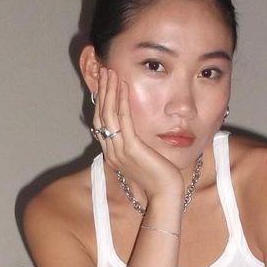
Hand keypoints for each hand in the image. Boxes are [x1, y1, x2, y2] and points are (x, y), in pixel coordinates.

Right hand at [92, 67, 184, 209]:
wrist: (165, 195)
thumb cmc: (158, 179)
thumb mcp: (142, 159)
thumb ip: (134, 145)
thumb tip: (133, 132)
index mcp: (112, 154)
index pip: (101, 123)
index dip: (101, 101)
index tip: (103, 83)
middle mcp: (111, 152)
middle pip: (101, 115)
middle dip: (102, 91)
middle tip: (103, 70)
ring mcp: (120, 151)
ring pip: (109, 115)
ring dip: (109, 91)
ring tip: (109, 72)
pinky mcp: (132, 149)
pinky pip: (124, 120)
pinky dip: (122, 101)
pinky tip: (124, 86)